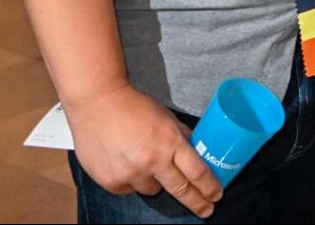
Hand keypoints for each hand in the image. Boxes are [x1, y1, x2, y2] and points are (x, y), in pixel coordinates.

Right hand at [64, 84, 221, 216]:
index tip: (217, 196)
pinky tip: (126, 162)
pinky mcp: (110, 181)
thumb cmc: (134, 106)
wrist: (97, 103)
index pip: (197, 172)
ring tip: (144, 161)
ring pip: (152, 190)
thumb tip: (196, 150)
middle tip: (206, 210)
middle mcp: (152, 162)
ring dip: (155, 181)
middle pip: (181, 190)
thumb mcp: (166, 117)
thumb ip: (181, 136)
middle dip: (196, 202)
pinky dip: (132, 180)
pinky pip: (129, 190)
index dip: (209, 187)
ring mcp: (130, 174)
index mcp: (170, 143)